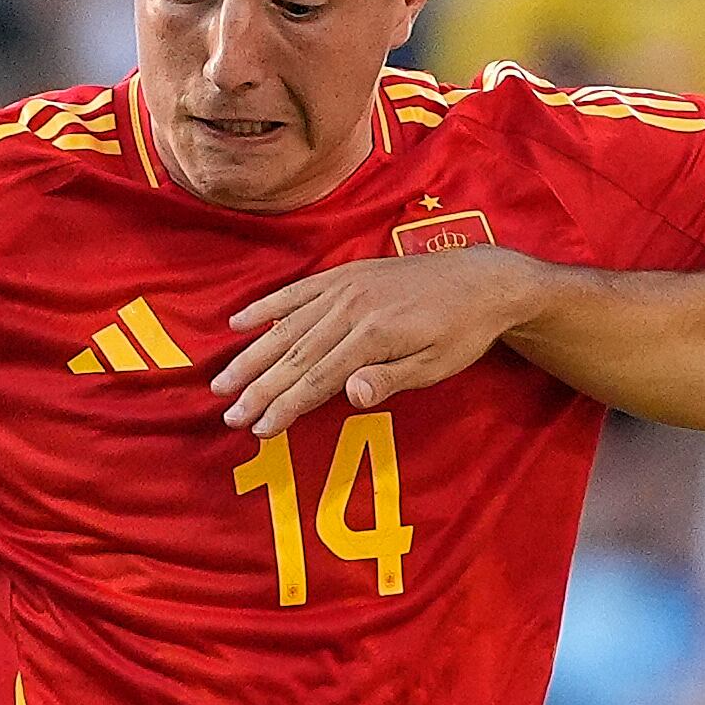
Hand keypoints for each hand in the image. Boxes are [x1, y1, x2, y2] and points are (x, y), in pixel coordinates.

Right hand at [215, 245, 545, 436]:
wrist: (481, 279)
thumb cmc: (462, 332)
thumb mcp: (436, 366)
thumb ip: (390, 379)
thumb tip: (349, 395)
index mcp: (374, 336)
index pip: (317, 379)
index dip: (284, 406)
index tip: (258, 429)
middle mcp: (351, 308)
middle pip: (294, 355)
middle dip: (258, 387)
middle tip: (227, 413)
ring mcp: (345, 288)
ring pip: (288, 326)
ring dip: (252, 354)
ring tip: (222, 380)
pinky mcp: (346, 274)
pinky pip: (298, 292)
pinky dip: (268, 307)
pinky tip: (240, 322)